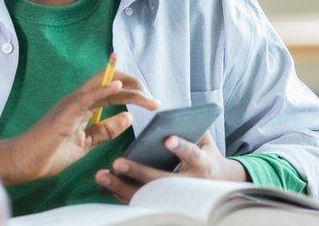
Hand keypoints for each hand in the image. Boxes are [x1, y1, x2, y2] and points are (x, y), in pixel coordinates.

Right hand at [0, 69, 158, 184]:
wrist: (24, 162)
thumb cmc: (50, 152)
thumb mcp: (86, 142)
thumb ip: (106, 130)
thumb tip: (129, 118)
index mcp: (84, 105)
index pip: (113, 89)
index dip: (133, 89)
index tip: (152, 99)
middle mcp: (79, 99)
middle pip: (111, 82)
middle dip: (136, 87)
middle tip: (154, 101)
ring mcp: (71, 105)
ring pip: (102, 86)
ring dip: (126, 89)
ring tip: (146, 96)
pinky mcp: (63, 116)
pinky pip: (84, 99)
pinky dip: (101, 91)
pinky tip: (116, 88)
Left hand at [94, 132, 247, 202]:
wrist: (217, 185)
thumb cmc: (206, 156)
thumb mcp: (206, 142)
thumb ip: (192, 128)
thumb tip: (173, 113)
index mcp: (202, 164)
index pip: (191, 154)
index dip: (180, 147)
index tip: (167, 139)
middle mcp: (189, 184)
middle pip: (162, 180)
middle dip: (139, 172)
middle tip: (118, 162)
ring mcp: (176, 198)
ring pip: (147, 196)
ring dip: (122, 186)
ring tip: (102, 175)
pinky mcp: (163, 205)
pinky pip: (141, 203)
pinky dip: (123, 195)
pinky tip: (107, 186)